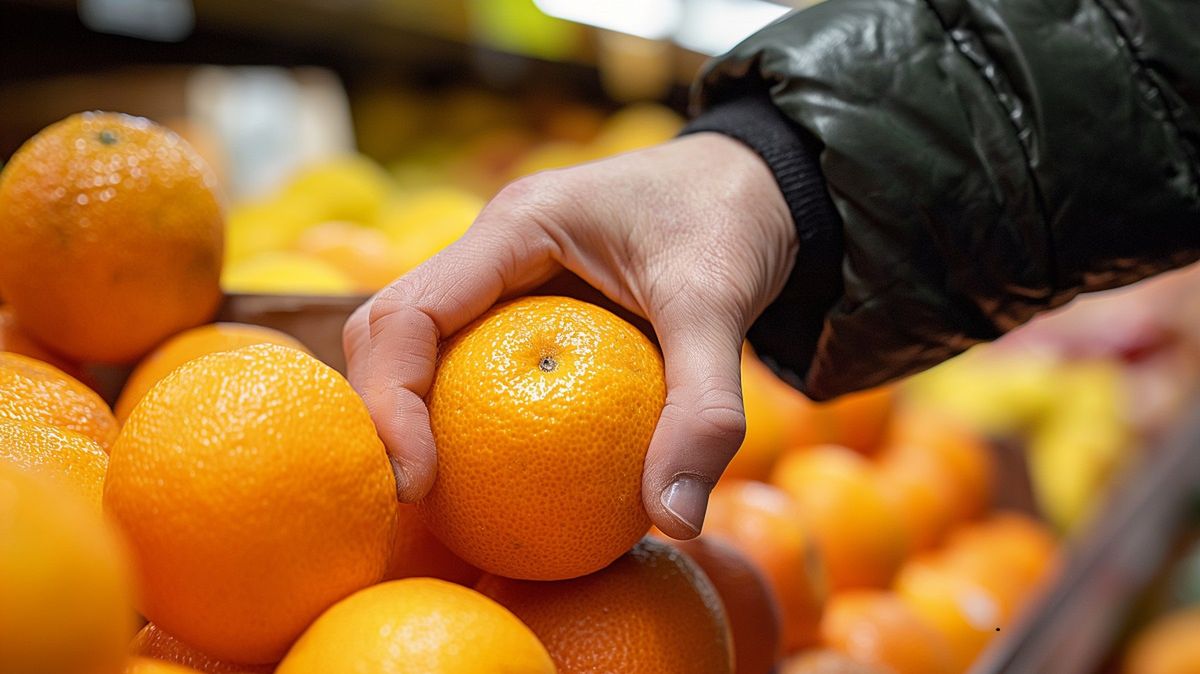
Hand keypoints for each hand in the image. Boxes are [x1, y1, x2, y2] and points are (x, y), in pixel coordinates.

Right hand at [343, 132, 796, 538]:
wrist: (752, 180)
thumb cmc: (731, 221)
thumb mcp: (723, 306)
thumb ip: (704, 410)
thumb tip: (676, 522)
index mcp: (518, 225)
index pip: (408, 311)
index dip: (391, 401)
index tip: (416, 482)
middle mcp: (491, 245)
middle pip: (386, 327)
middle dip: (381, 413)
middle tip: (410, 498)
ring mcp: (500, 271)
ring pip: (416, 343)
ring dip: (409, 413)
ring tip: (435, 496)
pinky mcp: (522, 298)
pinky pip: (467, 355)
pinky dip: (460, 410)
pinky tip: (491, 472)